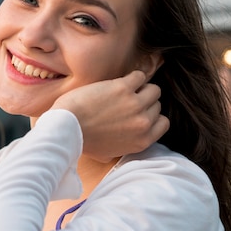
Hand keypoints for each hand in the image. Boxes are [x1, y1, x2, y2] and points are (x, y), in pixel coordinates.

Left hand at [52, 70, 169, 161]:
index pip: (163, 123)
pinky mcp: (123, 88)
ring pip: (153, 89)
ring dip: (141, 88)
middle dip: (144, 102)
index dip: (151, 116)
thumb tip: (126, 142)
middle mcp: (143, 123)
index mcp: (142, 140)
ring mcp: (135, 104)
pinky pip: (139, 76)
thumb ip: (123, 148)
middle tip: (127, 100)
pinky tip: (120, 81)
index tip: (139, 112)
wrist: (67, 127)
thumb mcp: (107, 154)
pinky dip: (132, 77)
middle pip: (156, 105)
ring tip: (126, 89)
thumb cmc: (81, 141)